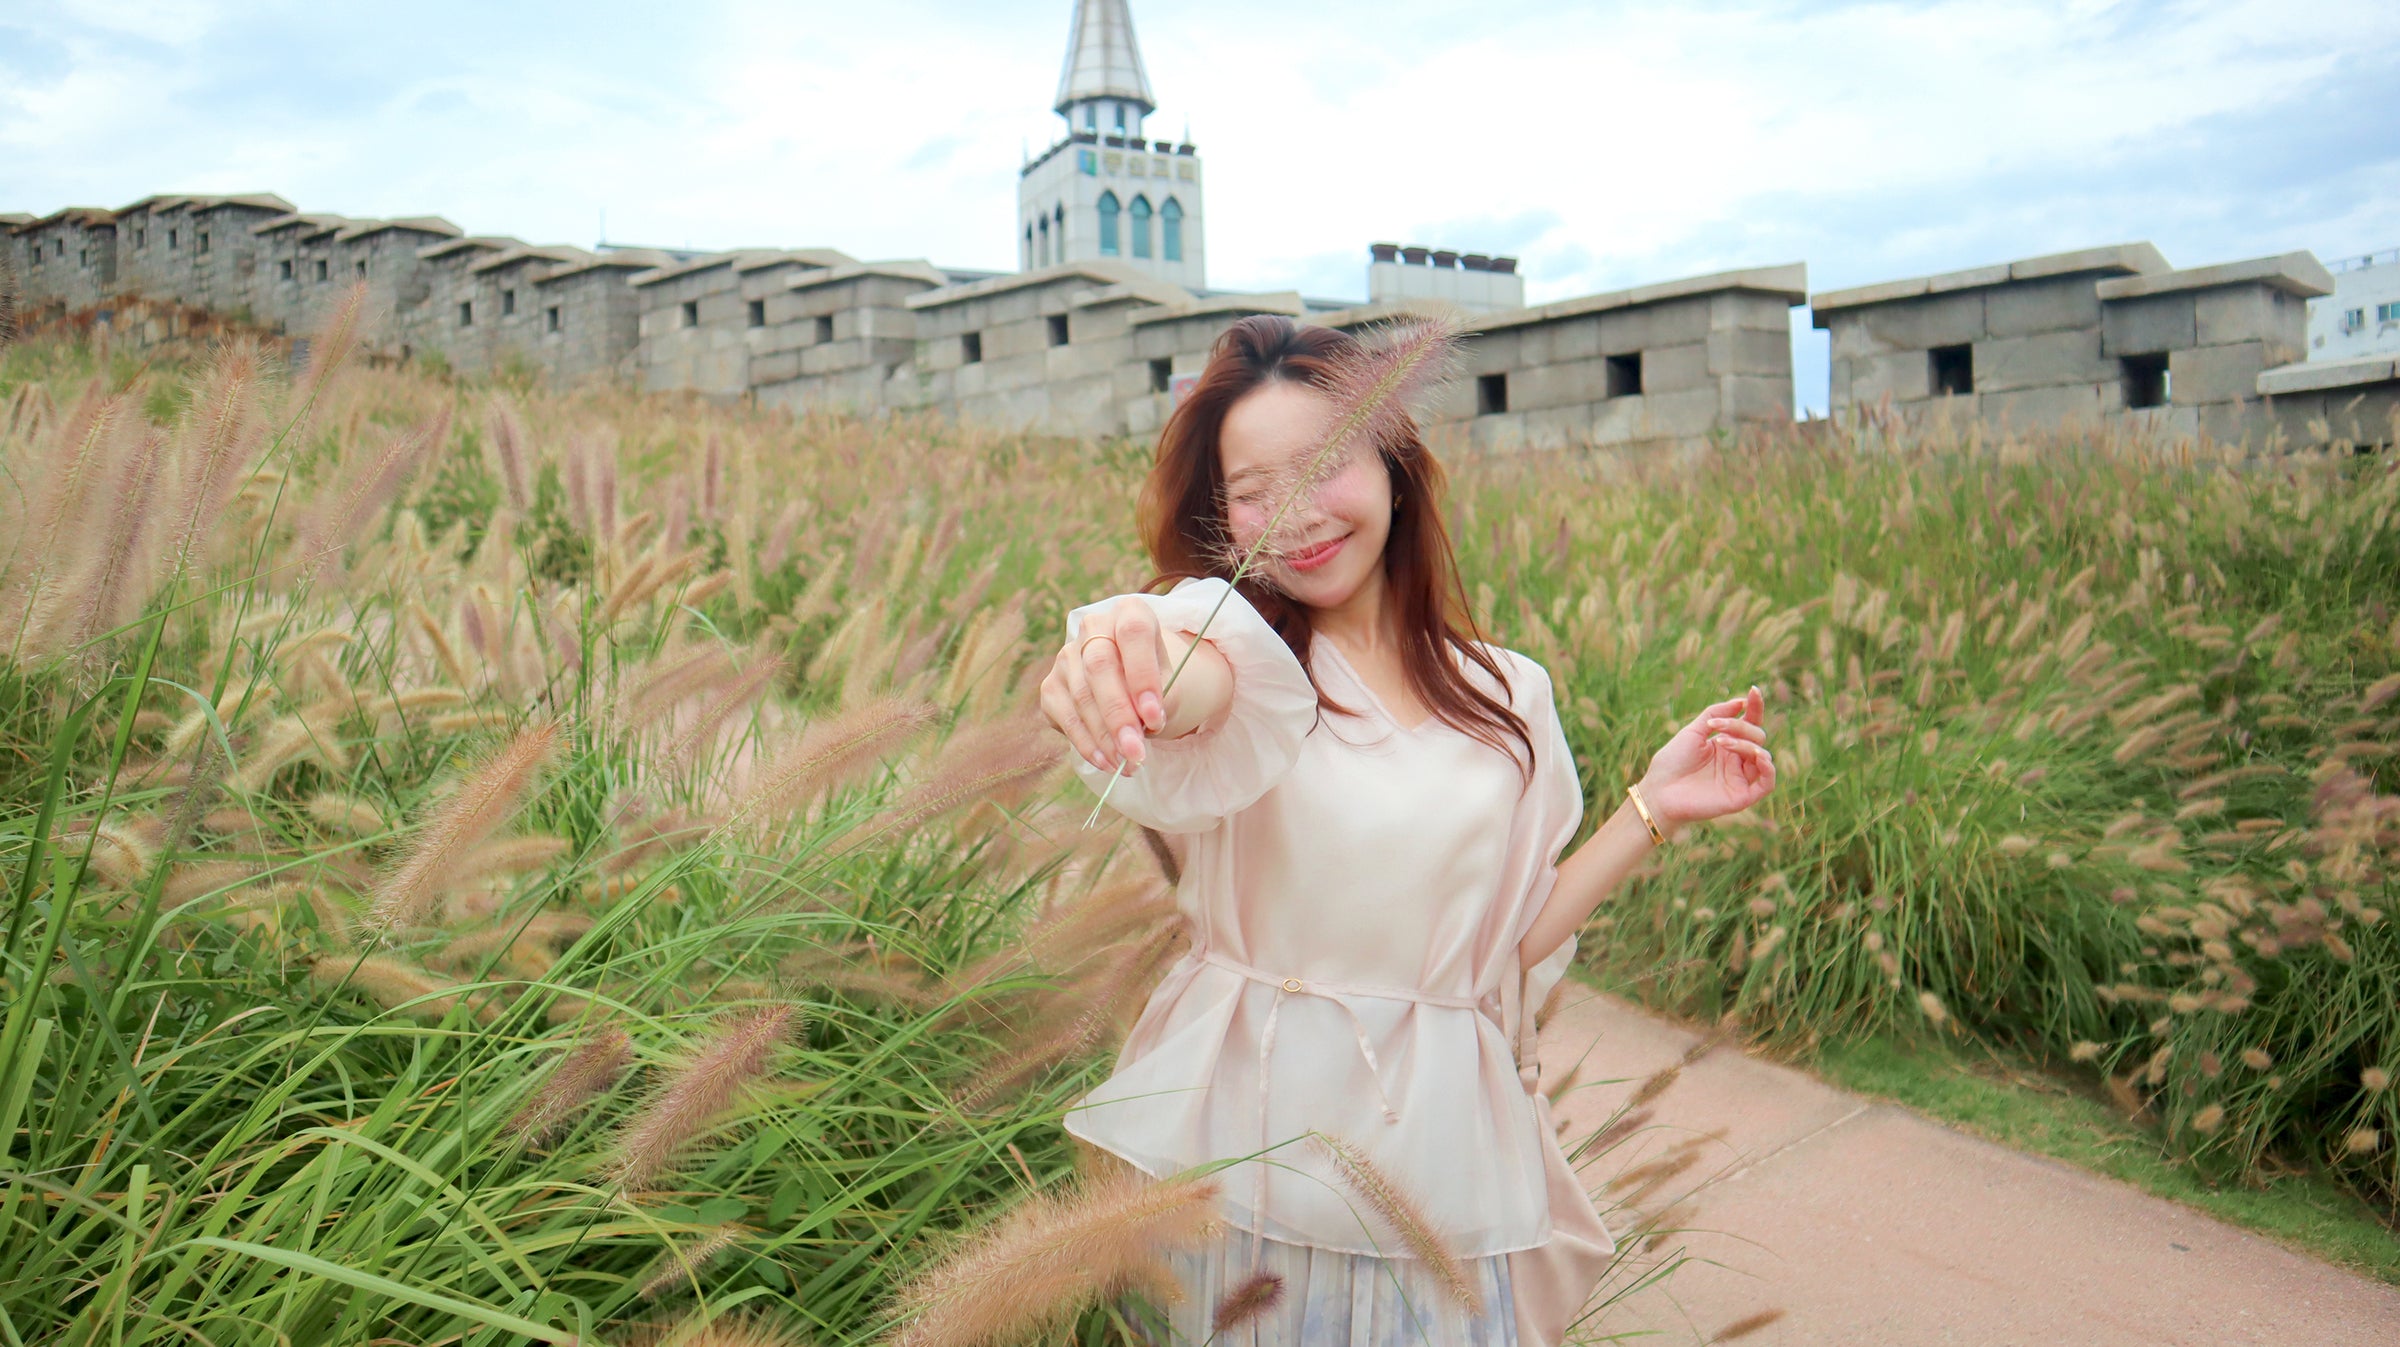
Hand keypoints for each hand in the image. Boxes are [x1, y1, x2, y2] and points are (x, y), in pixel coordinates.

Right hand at [1039, 597, 1169, 774]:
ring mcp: (1067, 656)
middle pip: (1100, 667)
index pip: (1134, 634)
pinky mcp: (1052, 685)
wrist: (1134, 682)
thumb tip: (1144, 726)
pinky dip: (1086, 743)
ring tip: (1127, 763)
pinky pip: (1065, 716)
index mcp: (1130, 613)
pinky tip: (1106, 762)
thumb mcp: (1172, 682)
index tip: (1154, 716)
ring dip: (1104, 736)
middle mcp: (1094, 628)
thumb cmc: (1157, 679)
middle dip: (1119, 715)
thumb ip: (1163, 699)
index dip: (1142, 675)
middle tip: (1135, 751)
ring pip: (1082, 696)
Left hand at [1637, 685, 1775, 836]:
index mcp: (1726, 744)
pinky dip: (1768, 768)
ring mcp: (1740, 779)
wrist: (1658, 791)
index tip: (1754, 690)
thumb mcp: (1693, 731)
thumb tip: (1740, 701)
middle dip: (1740, 727)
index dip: (1755, 707)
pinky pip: (1768, 783)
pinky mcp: (1742, 797)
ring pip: (1762, 756)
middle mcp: (1736, 761)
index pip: (1749, 723)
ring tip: (1722, 741)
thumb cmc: (1672, 762)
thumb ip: (1715, 714)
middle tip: (1716, 728)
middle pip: (1757, 736)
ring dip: (1746, 744)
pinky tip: (1757, 755)